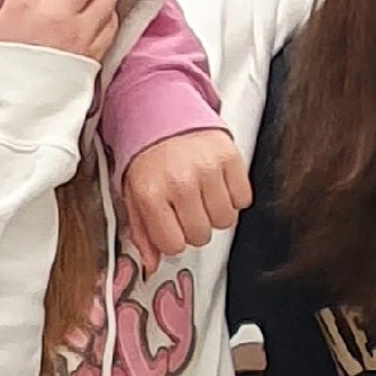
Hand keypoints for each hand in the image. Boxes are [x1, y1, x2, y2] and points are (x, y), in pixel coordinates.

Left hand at [120, 126, 250, 260]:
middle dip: (194, 228)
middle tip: (187, 210)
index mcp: (151, 193)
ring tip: (203, 197)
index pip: (173, 245)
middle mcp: (180, 182)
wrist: (164, 110)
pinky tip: (218, 186)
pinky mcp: (230, 157)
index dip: (174, 241)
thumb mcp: (133, 193)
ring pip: (225, 221)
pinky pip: (243, 199)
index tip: (172, 228)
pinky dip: (234, 198)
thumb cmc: (147, 156)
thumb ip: (142, 231)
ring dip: (215, 214)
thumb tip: (151, 265)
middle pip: (201, 236)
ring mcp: (208, 169)